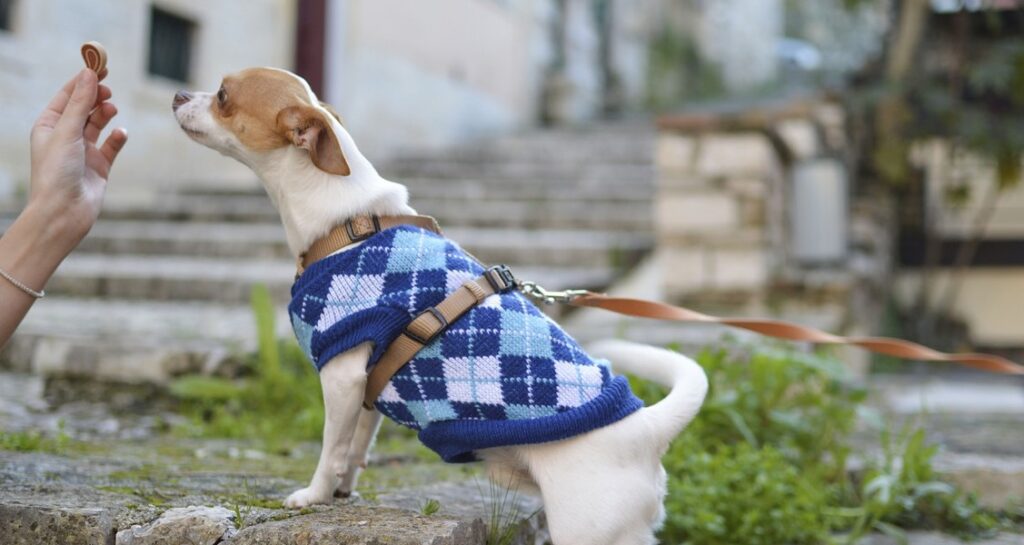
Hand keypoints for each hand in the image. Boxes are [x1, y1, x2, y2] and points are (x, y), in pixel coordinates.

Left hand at [28, 68, 126, 249]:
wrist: (64, 212)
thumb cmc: (56, 172)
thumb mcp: (67, 131)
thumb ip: (81, 102)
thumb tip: (89, 74)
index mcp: (49, 126)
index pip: (67, 97)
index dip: (82, 81)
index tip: (99, 67)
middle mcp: (65, 137)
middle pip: (84, 108)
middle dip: (96, 97)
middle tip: (108, 89)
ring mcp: (83, 152)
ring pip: (98, 125)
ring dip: (105, 115)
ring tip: (112, 110)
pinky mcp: (100, 166)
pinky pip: (112, 146)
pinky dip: (117, 138)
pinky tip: (121, 134)